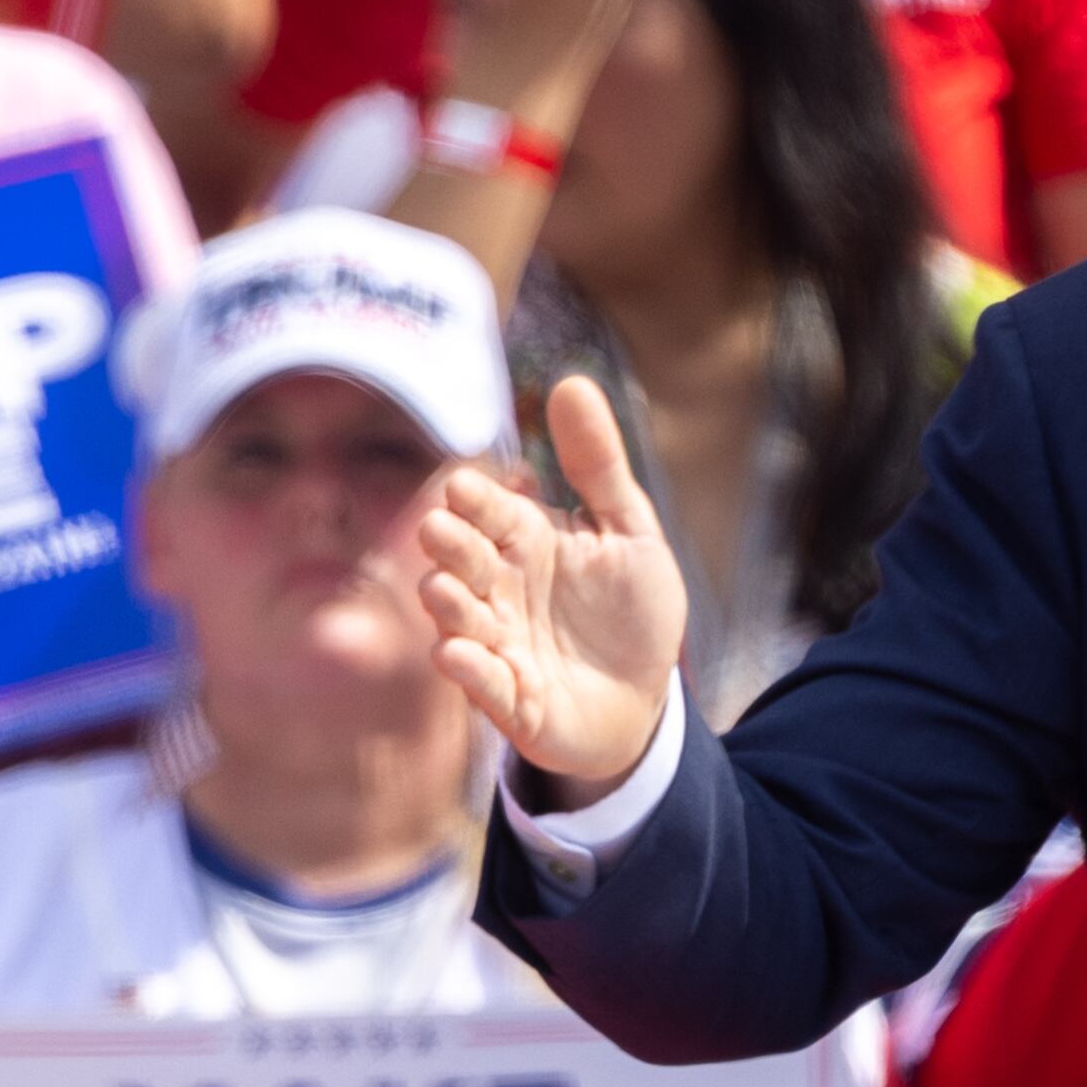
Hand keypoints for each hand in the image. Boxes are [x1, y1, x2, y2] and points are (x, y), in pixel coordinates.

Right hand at [419, 376, 687, 804]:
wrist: (645, 699)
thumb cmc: (630, 611)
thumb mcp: (629, 531)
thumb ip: (599, 465)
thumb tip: (571, 383)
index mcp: (526, 543)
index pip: (491, 512)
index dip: (477, 502)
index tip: (464, 488)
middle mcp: (501, 592)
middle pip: (466, 563)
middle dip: (452, 548)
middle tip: (441, 529)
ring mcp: (501, 647)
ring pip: (462, 623)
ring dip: (451, 607)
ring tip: (443, 589)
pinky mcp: (512, 703)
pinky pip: (485, 686)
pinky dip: (471, 671)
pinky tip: (459, 654)